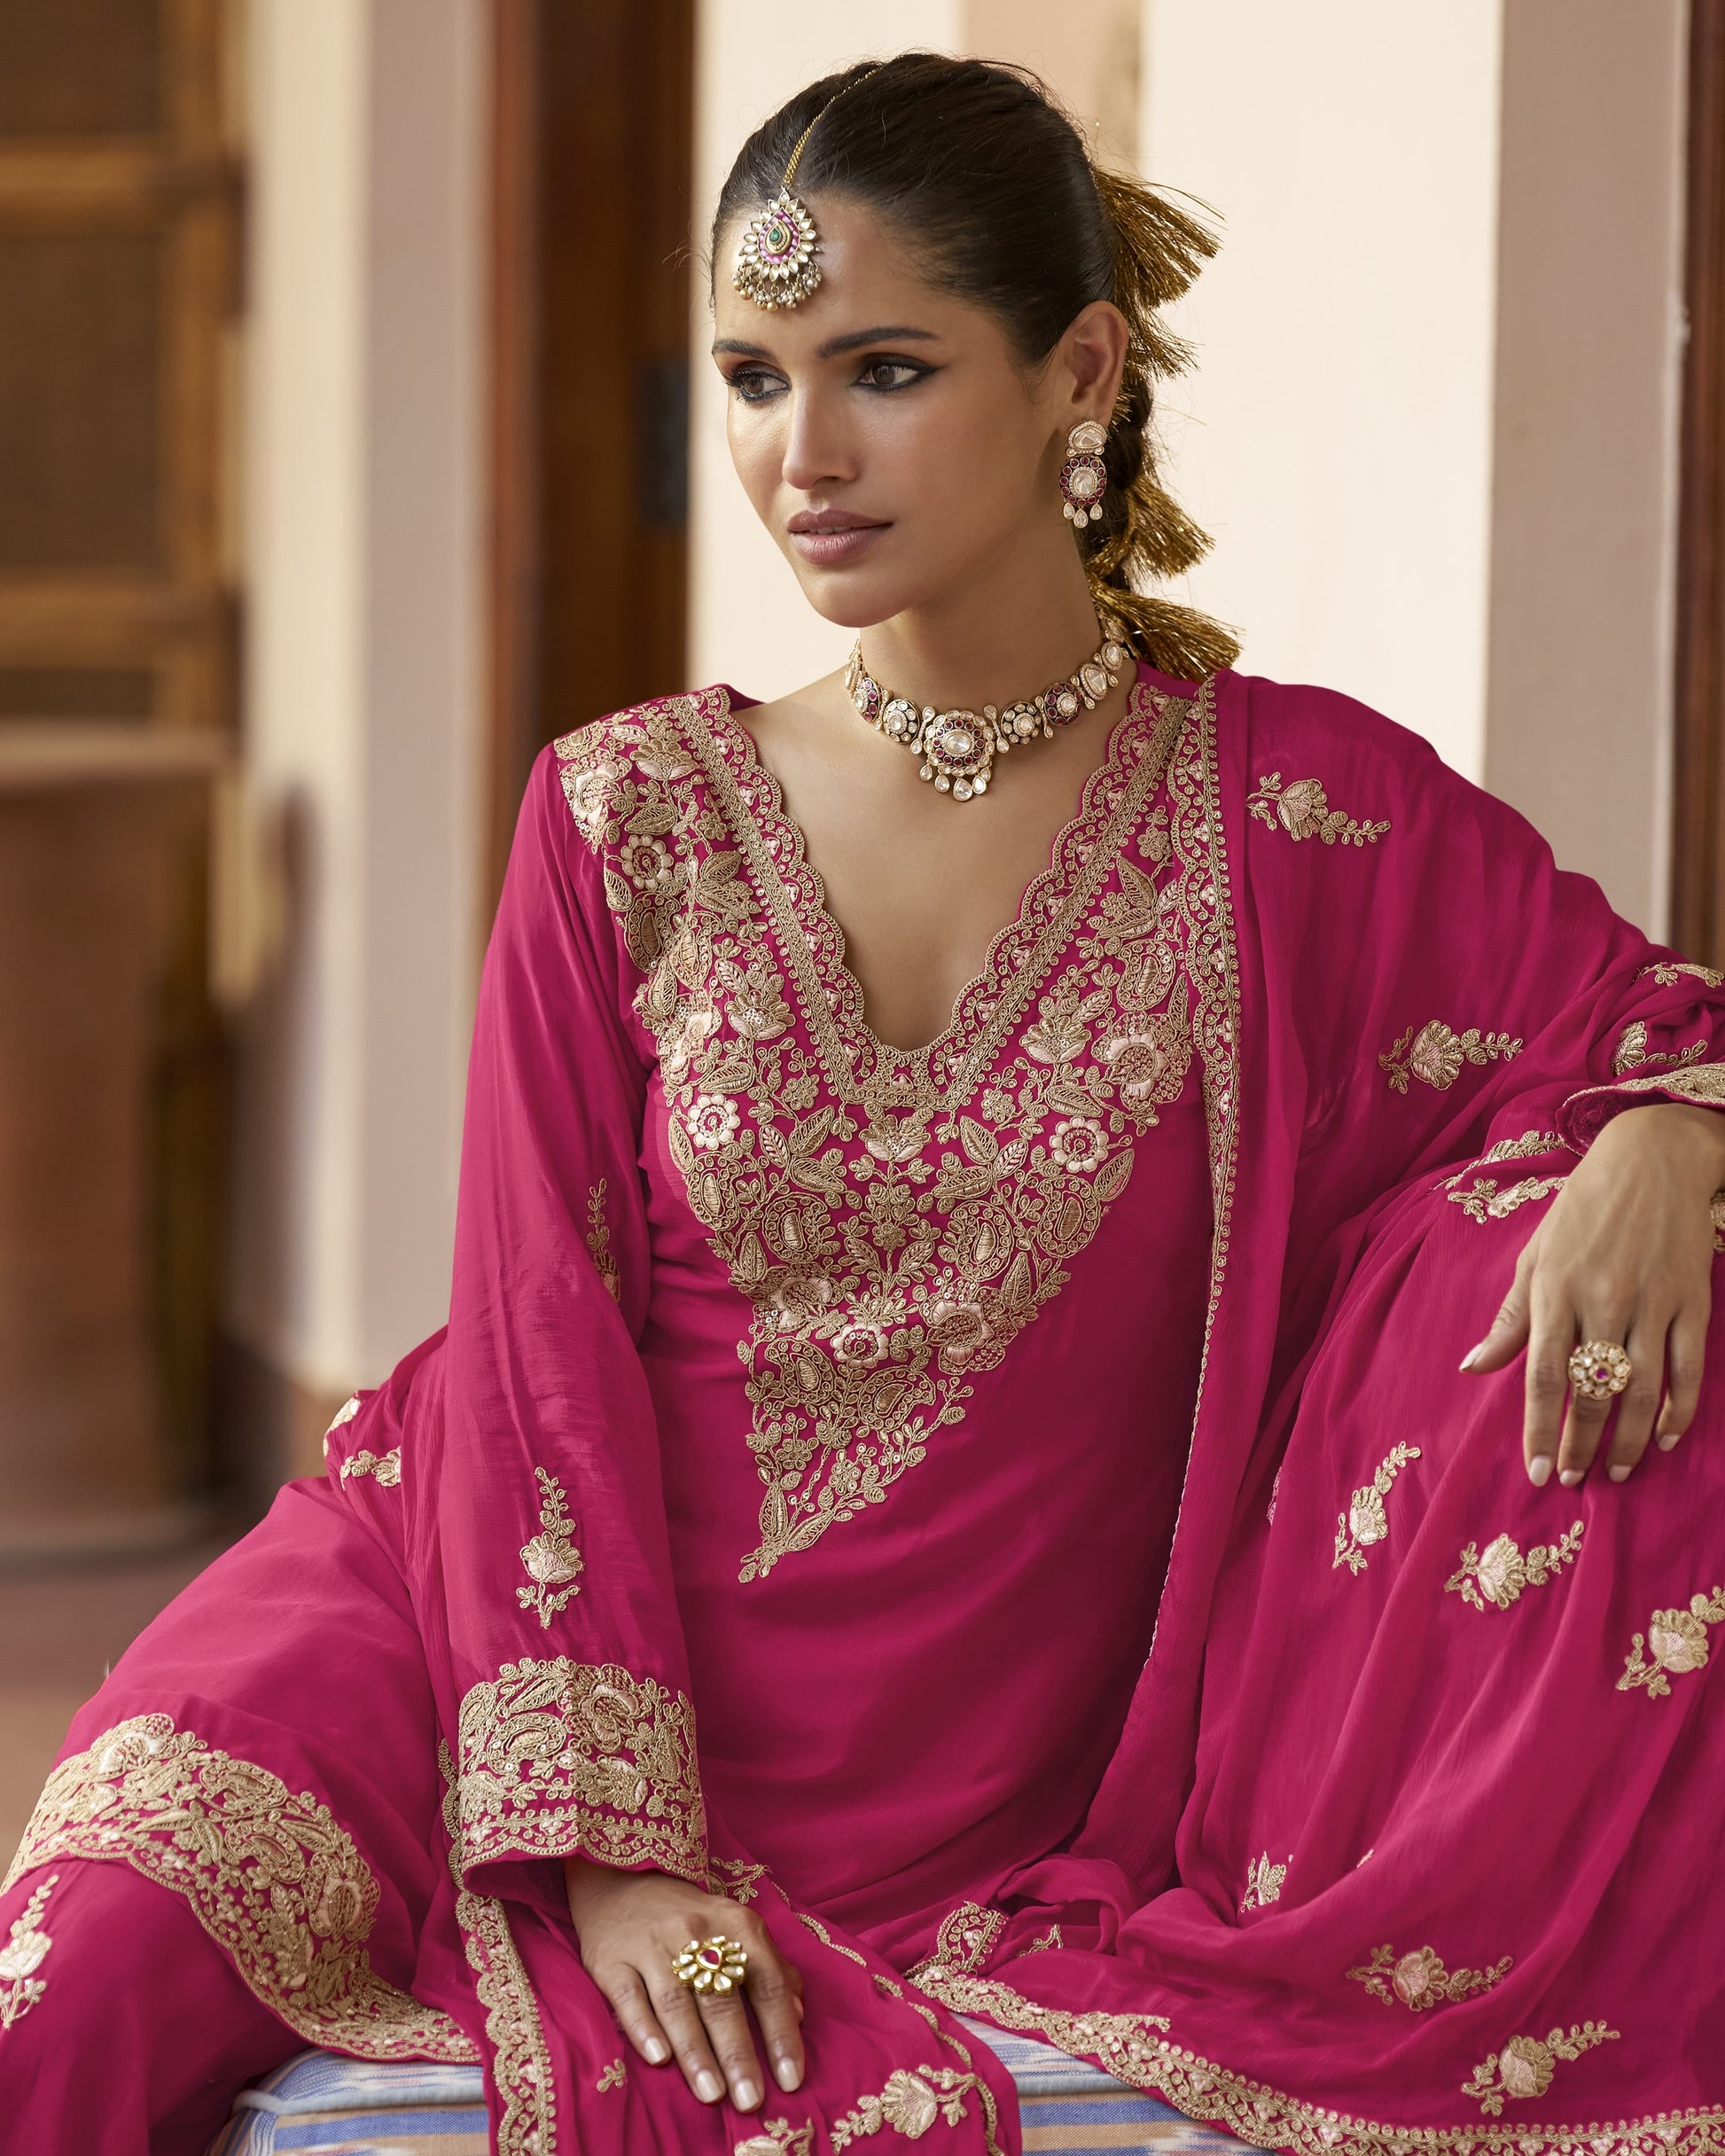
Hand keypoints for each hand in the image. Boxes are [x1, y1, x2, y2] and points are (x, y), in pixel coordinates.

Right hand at [563, 1856, 803, 2110]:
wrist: (624, 1880)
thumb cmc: (693, 1917)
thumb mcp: (739, 1927)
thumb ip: (772, 1967)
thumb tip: (798, 2012)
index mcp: (737, 1925)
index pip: (767, 1983)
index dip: (781, 2033)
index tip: (790, 2079)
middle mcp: (696, 1932)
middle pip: (721, 1999)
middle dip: (738, 2054)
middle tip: (749, 2100)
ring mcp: (652, 1945)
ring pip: (677, 2003)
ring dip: (696, 2052)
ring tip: (712, 2093)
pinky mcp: (612, 1959)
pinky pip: (629, 1997)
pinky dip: (644, 2028)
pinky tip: (659, 2059)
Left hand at [1463, 1104, 1724, 1485]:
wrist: (1652, 1161)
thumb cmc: (1581, 1212)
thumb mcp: (1534, 1257)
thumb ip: (1511, 1319)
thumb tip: (1473, 1366)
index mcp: (1554, 1290)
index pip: (1541, 1375)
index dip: (1539, 1429)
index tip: (1537, 1472)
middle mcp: (1601, 1300)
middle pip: (1592, 1390)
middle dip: (1583, 1443)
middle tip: (1575, 1478)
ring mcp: (1651, 1302)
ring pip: (1641, 1389)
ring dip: (1630, 1439)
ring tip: (1617, 1471)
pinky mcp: (1691, 1301)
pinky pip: (1687, 1369)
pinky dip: (1678, 1409)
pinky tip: (1665, 1437)